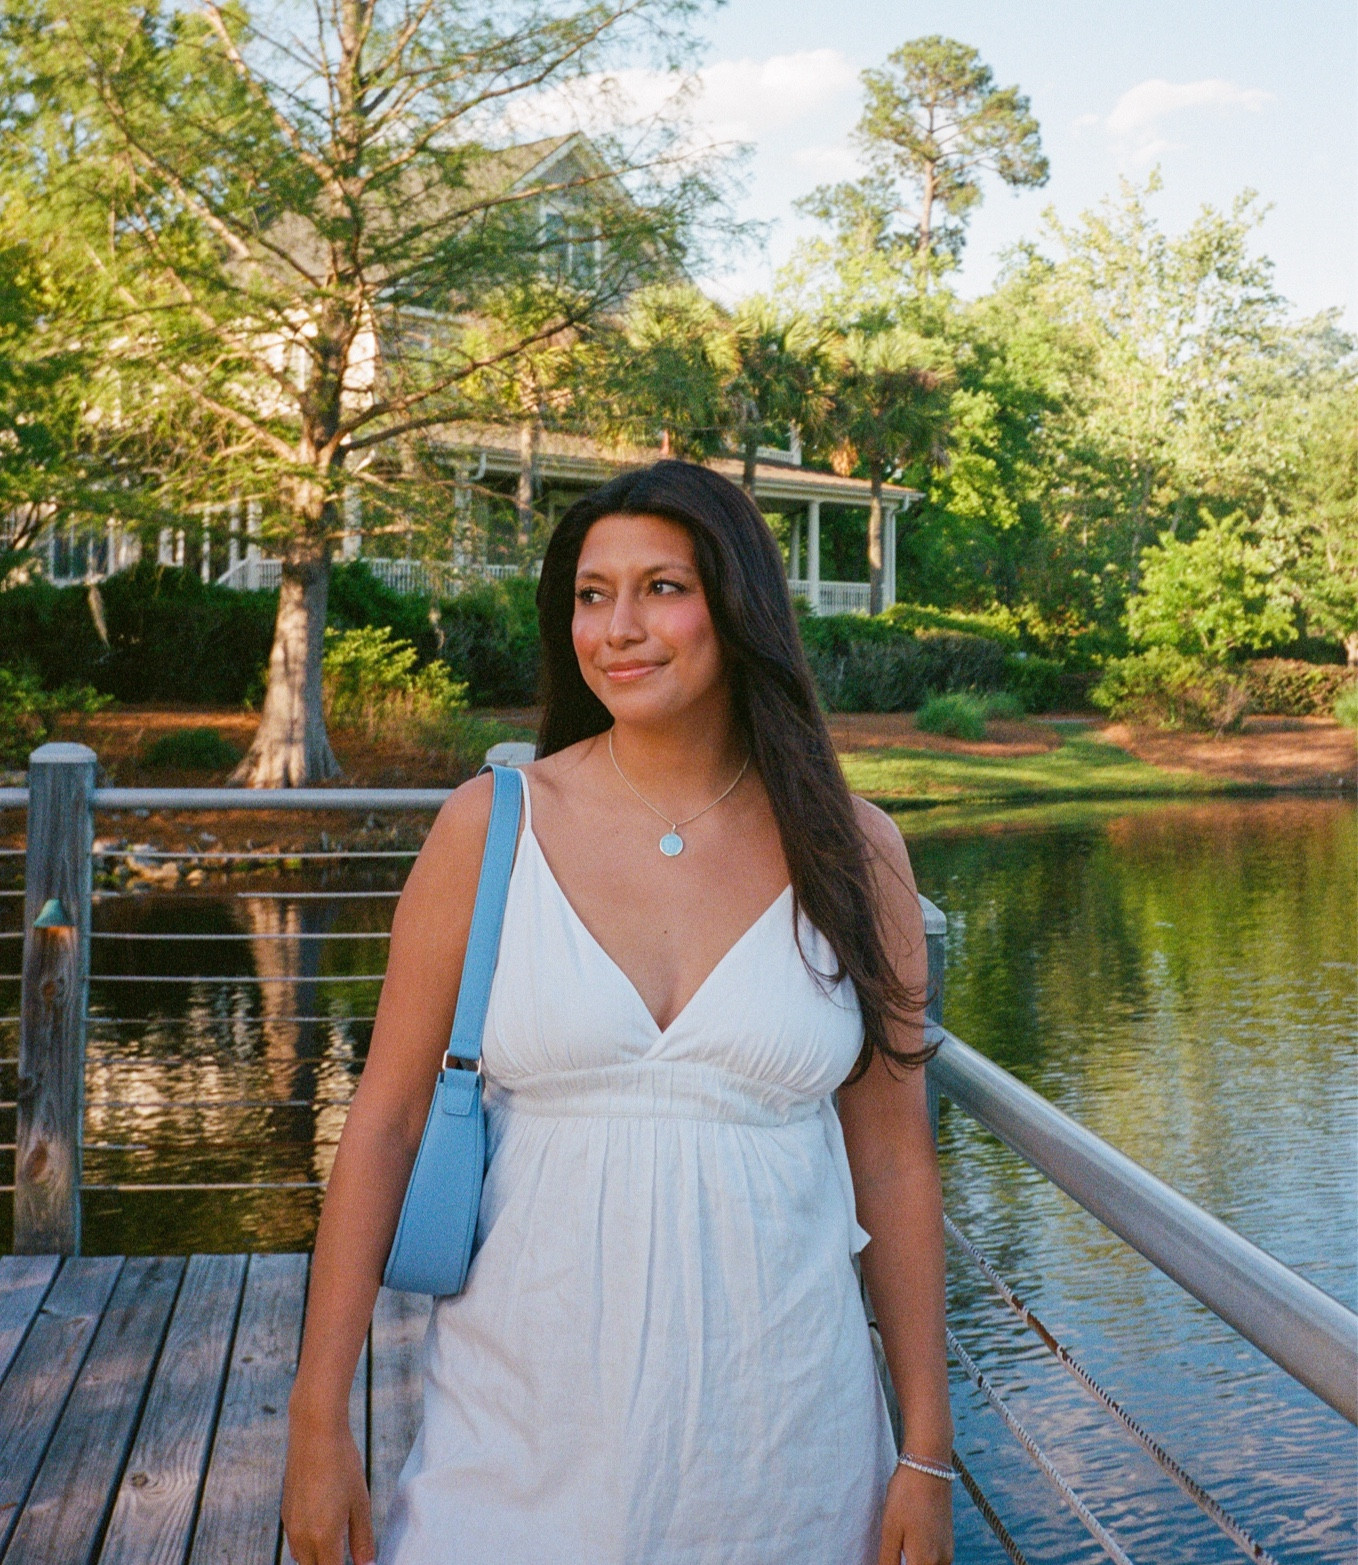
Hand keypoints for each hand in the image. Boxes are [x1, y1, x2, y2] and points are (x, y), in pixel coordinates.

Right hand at [282, 1408, 375, 1564]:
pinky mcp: (286, 1514)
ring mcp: (291, 1526)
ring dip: (318, 1558)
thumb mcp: (360, 1503)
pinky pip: (295, 1543)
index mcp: (323, 1537)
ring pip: (302, 1559)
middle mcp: (302, 1537)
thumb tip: (367, 1564)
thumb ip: (363, 1539)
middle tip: (347, 1553)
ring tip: (337, 1546)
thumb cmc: (342, 1465)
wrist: (315, 1434)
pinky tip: (323, 1529)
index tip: (356, 1563)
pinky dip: (308, 1545)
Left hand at [878, 1459, 953, 1564]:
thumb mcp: (890, 1530)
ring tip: (898, 1549)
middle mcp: (942, 1561)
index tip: (888, 1558)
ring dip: (915, 1563)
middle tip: (891, 1552)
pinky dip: (923, 1560)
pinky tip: (909, 1547)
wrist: (928, 1466)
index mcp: (925, 1562)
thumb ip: (888, 1561)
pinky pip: (936, 1562)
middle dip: (906, 1564)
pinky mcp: (948, 1542)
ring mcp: (948, 1552)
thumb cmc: (906, 1495)